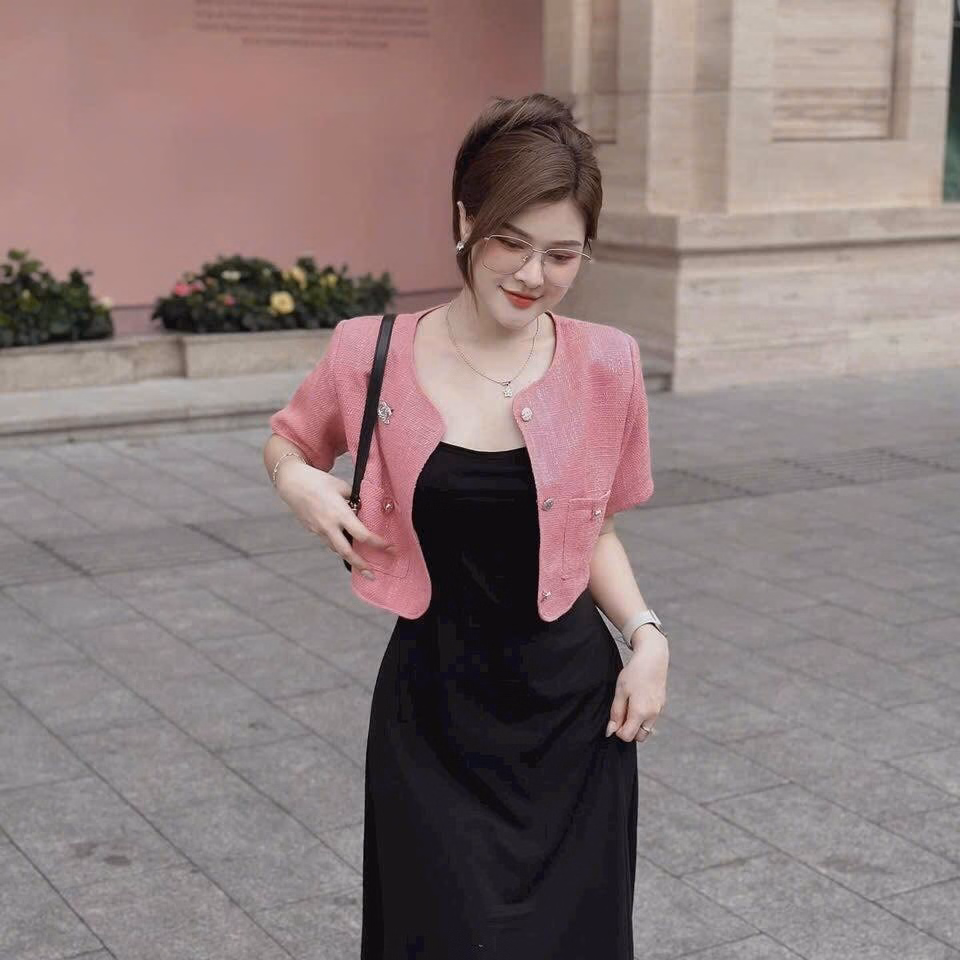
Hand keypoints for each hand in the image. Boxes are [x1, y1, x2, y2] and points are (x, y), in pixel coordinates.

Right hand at [276, 461, 394, 575]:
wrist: (292, 483)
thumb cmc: (319, 481)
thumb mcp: (342, 486)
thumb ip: (355, 499)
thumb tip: (365, 508)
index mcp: (339, 513)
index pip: (362, 534)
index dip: (378, 543)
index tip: (390, 547)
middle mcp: (329, 526)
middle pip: (347, 552)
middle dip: (361, 565)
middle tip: (372, 575)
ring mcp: (319, 530)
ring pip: (337, 549)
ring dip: (350, 558)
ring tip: (363, 566)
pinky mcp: (312, 530)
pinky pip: (329, 541)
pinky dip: (339, 546)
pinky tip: (347, 546)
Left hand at [605, 625, 668, 742]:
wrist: (653, 658)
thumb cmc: (634, 673)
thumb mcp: (620, 692)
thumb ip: (616, 713)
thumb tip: (611, 732)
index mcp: (640, 713)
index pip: (627, 736)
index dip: (618, 731)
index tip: (615, 717)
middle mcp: (652, 715)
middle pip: (639, 736)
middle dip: (629, 730)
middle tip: (622, 712)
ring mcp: (659, 710)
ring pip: (646, 728)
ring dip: (636, 723)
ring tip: (629, 705)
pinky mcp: (662, 704)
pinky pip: (651, 718)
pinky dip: (643, 716)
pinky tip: (637, 700)